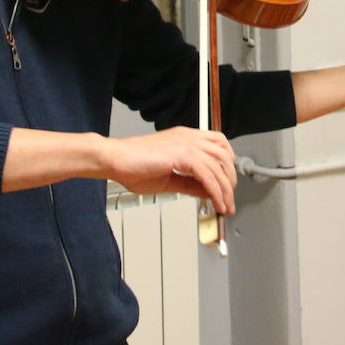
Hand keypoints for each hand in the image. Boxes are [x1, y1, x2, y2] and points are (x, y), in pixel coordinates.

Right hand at [102, 126, 237, 214]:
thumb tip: (208, 192)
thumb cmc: (132, 166)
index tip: (228, 183)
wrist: (114, 160)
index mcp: (186, 138)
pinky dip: (216, 192)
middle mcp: (189, 137)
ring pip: (219, 166)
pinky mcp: (183, 154)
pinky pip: (208, 175)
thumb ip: (190, 184)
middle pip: (224, 156)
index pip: (219, 144)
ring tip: (226, 206)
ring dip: (225, 190)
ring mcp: (187, 144)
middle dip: (230, 180)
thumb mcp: (169, 179)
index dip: (227, 164)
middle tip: (229, 199)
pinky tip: (217, 203)